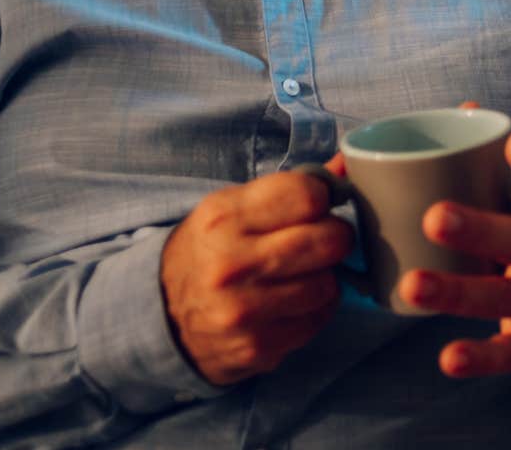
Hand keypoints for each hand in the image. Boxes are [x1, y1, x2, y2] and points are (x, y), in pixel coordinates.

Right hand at [159, 157, 353, 384]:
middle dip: (335, 237)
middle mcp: (230, 264)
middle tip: (322, 240)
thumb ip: (290, 188)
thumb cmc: (210, 250)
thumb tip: (348, 164)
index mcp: (223, 218)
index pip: (307, 194)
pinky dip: (315, 309)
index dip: (322, 197)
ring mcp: (243, 310)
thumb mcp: (233, 208)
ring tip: (301, 273)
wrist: (162, 315)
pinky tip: (292, 302)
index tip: (315, 206)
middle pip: (328, 240)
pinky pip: (318, 319)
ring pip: (328, 284)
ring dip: (325, 277)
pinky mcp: (257, 346)